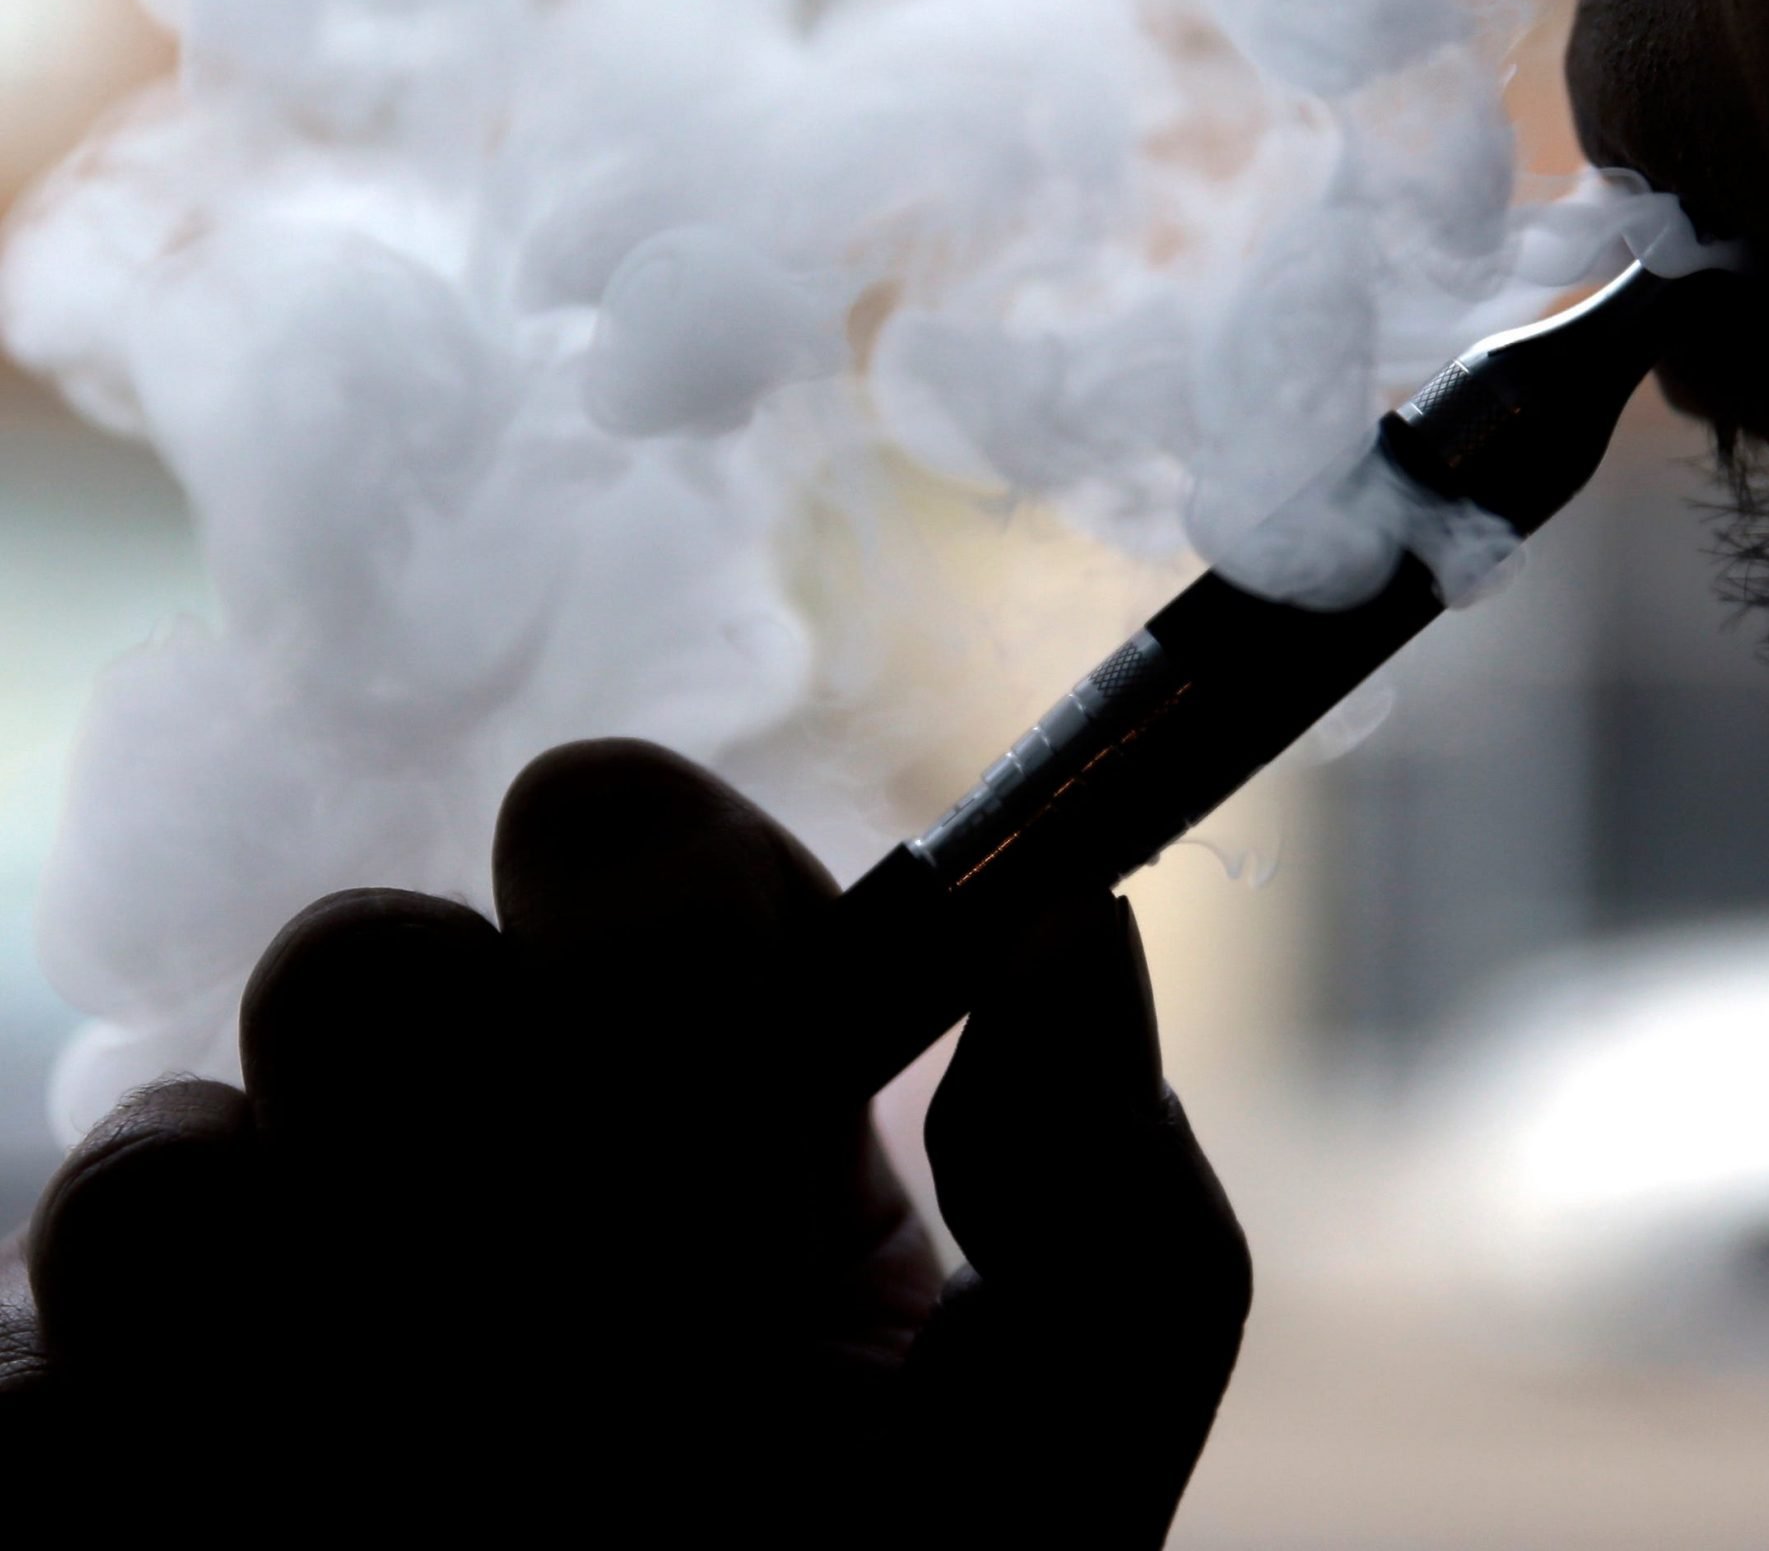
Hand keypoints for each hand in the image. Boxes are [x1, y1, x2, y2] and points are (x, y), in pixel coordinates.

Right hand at [0, 739, 1249, 1541]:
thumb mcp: (1055, 1443)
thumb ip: (1113, 1200)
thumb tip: (1074, 932)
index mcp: (694, 1094)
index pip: (609, 836)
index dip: (657, 889)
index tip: (758, 1024)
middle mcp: (463, 1150)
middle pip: (367, 962)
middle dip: (493, 1110)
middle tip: (628, 1276)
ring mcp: (263, 1297)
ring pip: (168, 1162)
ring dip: (325, 1314)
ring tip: (483, 1453)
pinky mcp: (94, 1441)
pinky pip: (45, 1385)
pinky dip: (149, 1445)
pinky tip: (316, 1517)